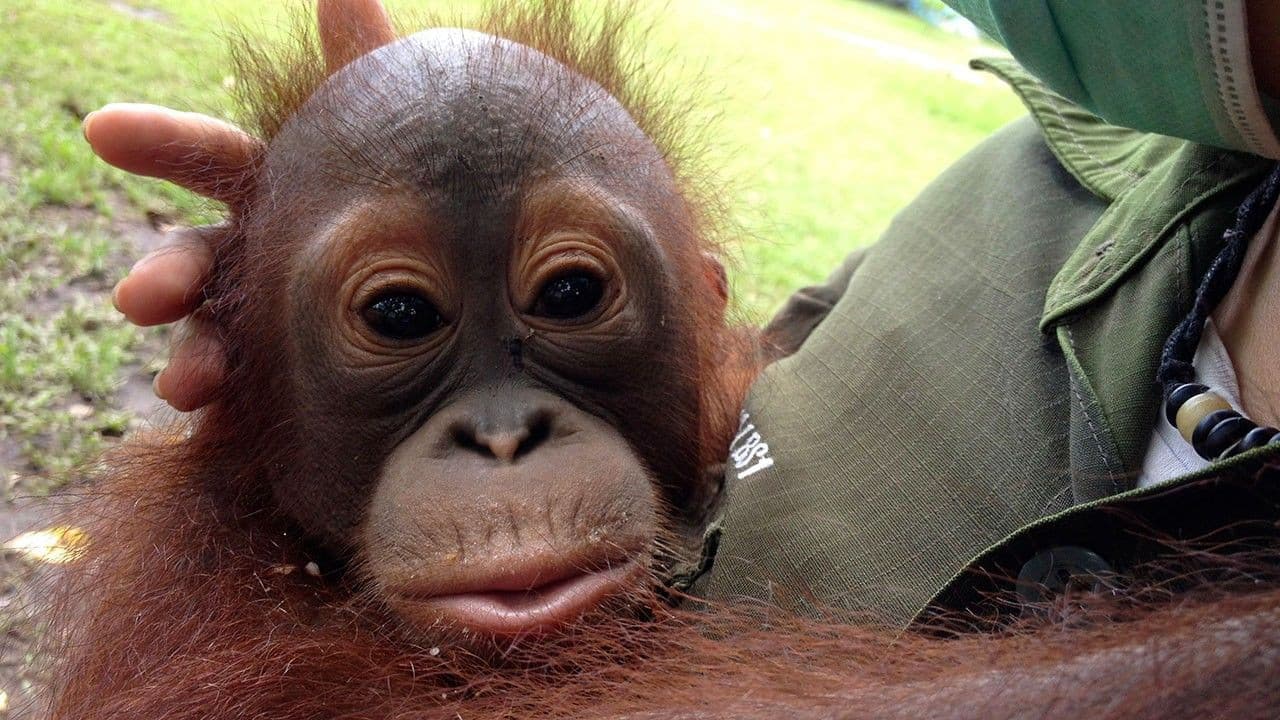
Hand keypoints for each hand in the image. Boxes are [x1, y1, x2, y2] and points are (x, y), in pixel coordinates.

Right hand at [87, 0, 396, 410]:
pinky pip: (252, 403)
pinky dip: (233, 412)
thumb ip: (365, 71)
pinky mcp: (282, 389)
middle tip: (140, 298)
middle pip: (193, 259)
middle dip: (164, 275)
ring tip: (187, 386)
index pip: (211, 158)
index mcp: (274, 190)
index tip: (104, 128)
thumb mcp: (391, 143)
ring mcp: (264, 326)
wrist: (466, 328)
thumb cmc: (411, 214)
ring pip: (209, 339)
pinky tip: (226, 424)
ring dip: (191, 357)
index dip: (160, 141)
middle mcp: (255, 255)